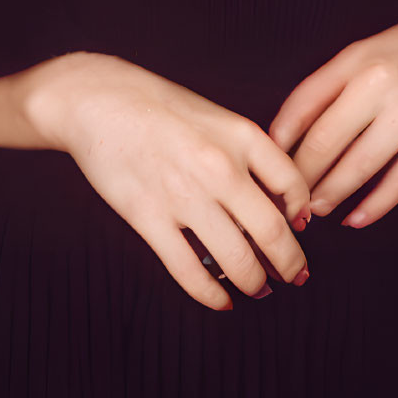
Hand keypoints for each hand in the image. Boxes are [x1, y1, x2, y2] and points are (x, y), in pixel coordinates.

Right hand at [20, 52, 311, 311]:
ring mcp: (183, 194)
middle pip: (273, 231)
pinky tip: (222, 300)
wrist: (95, 97)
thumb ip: (245, 152)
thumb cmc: (155, 103)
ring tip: (260, 289)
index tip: (300, 227)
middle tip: (295, 276)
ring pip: (237, 260)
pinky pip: (190, 271)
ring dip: (256, 283)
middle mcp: (218, 165)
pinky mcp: (148, 217)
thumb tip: (275, 203)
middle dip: (290, 264)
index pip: (293, 186)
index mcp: (239, 134)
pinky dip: (212, 295)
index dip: (302, 214)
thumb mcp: (212, 114)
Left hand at [267, 7, 397, 228]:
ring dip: (331, 194)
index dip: (279, 140)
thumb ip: (325, 89)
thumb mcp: (360, 55)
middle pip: (326, 141)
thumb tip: (284, 135)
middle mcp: (380, 84)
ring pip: (359, 166)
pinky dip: (374, 206)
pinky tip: (355, 218)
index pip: (302, 104)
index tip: (266, 163)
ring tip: (314, 209)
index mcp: (354, 60)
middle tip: (287, 197)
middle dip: (301, 176)